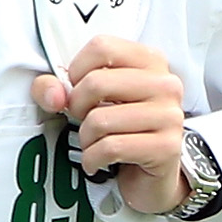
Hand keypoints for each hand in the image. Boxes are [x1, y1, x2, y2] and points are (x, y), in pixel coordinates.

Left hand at [32, 35, 189, 215]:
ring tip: (94, 144)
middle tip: (85, 121)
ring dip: (86, 138)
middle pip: (96, 82)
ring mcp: (169, 115)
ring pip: (100, 120)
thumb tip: (52, 94)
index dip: (76, 70)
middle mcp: (165, 84)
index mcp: (150, 61)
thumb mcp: (92, 101)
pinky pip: (111, 147)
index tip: (77, 90)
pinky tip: (97, 161)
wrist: (151, 175)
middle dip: (77, 107)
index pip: (102, 47)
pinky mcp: (166, 147)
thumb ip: (59, 88)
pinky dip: (93, 158)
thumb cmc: (122, 130)